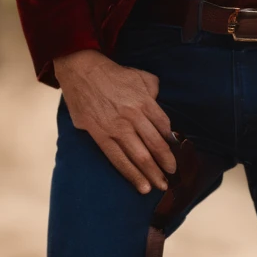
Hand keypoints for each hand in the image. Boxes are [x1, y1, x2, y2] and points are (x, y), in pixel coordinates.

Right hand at [54, 49, 175, 192]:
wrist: (81, 69)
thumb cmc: (112, 73)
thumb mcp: (139, 75)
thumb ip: (154, 89)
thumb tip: (159, 103)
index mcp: (145, 102)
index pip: (164, 128)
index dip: (172, 145)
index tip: (176, 155)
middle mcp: (133, 116)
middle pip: (155, 146)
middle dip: (166, 164)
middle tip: (173, 177)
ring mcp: (116, 127)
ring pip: (139, 156)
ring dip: (151, 174)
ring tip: (160, 186)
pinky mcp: (100, 134)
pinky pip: (118, 158)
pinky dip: (131, 173)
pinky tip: (139, 184)